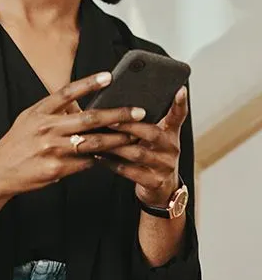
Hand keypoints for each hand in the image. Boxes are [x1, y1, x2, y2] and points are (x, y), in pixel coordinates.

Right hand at [0, 72, 146, 197]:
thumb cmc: (18, 142)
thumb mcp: (30, 118)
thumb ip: (53, 110)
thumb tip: (81, 104)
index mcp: (40, 112)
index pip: (67, 93)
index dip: (89, 83)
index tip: (109, 76)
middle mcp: (47, 128)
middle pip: (88, 118)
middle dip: (117, 115)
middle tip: (138, 111)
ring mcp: (52, 149)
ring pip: (93, 142)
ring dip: (117, 139)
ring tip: (135, 135)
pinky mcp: (57, 168)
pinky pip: (85, 162)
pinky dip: (101, 157)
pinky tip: (115, 154)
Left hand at [99, 86, 188, 206]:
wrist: (161, 190)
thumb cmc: (151, 155)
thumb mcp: (154, 138)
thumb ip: (143, 122)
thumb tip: (116, 103)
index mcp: (170, 133)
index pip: (178, 115)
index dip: (180, 102)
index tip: (180, 89)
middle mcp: (171, 148)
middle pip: (152, 132)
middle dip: (129, 125)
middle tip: (110, 119)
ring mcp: (164, 166)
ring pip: (137, 153)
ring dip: (115, 145)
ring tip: (98, 138)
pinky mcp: (154, 182)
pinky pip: (129, 171)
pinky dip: (112, 163)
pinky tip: (98, 156)